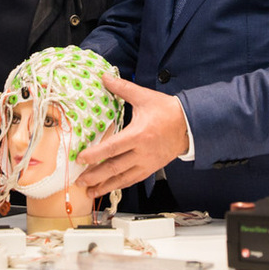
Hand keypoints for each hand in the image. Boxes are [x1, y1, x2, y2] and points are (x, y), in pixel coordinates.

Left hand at [75, 75, 188, 198]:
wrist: (189, 125)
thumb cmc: (167, 111)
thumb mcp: (144, 97)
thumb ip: (123, 88)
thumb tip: (105, 78)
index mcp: (138, 135)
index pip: (112, 148)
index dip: (94, 155)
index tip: (80, 159)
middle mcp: (142, 152)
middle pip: (114, 167)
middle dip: (95, 176)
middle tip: (79, 182)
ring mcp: (147, 162)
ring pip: (123, 178)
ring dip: (105, 186)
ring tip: (90, 192)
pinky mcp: (151, 168)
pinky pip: (133, 179)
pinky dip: (120, 185)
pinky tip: (109, 188)